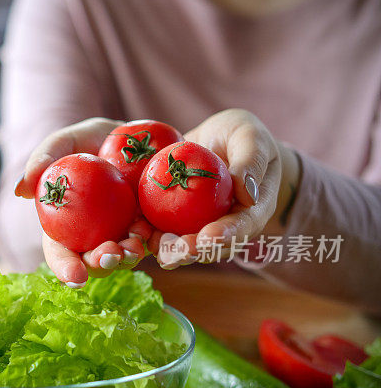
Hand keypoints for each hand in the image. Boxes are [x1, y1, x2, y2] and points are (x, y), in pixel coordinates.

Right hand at [14, 118, 151, 285]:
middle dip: (101, 264)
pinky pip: (153, 240)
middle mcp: (93, 236)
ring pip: (125, 256)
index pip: (60, 253)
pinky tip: (150, 229)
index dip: (65, 268)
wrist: (136, 133)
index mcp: (66, 225)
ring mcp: (123, 233)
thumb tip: (19, 191)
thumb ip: (42, 159)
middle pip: (94, 261)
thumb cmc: (92, 139)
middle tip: (110, 255)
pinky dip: (152, 240)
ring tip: (134, 244)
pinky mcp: (150, 226)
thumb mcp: (66, 141)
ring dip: (129, 256)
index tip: (76, 277)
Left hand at [149, 109, 300, 268]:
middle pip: (211, 246)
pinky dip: (148, 232)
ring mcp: (198, 224)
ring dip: (167, 250)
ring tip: (153, 248)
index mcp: (252, 210)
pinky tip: (135, 231)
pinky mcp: (174, 217)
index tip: (208, 239)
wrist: (215, 138)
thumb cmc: (241, 135)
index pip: (243, 227)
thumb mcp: (250, 137)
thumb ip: (252, 160)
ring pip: (184, 244)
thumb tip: (250, 194)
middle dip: (192, 251)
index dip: (226, 236)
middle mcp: (225, 224)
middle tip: (174, 252)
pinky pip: (160, 228)